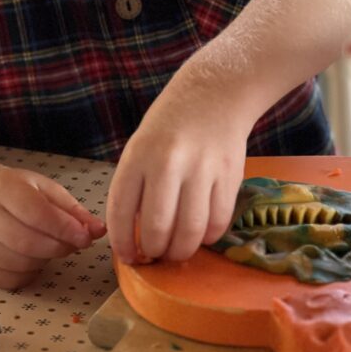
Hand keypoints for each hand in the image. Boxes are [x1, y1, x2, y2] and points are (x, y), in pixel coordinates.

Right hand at [0, 166, 106, 288]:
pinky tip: (32, 258)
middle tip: (74, 245)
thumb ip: (72, 210)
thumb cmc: (15, 192)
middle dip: (59, 247)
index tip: (86, 237)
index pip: (37, 213)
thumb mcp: (44, 189)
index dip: (65, 228)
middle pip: (27, 242)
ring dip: (44, 260)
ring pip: (19, 263)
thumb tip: (99, 230)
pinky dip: (29, 273)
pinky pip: (9, 280)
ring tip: (50, 246)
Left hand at [106, 72, 248, 264]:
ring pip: (190, 232)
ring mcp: (201, 169)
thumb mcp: (140, 146)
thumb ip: (135, 186)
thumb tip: (132, 237)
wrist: (214, 94)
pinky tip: (202, 232)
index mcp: (138, 155)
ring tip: (178, 250)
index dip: (122, 243)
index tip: (128, 257)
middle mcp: (168, 162)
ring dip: (182, 252)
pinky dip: (208, 238)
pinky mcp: (229, 176)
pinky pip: (218, 223)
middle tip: (157, 254)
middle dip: (155, 252)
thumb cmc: (170, 125)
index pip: (121, 210)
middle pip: (157, 228)